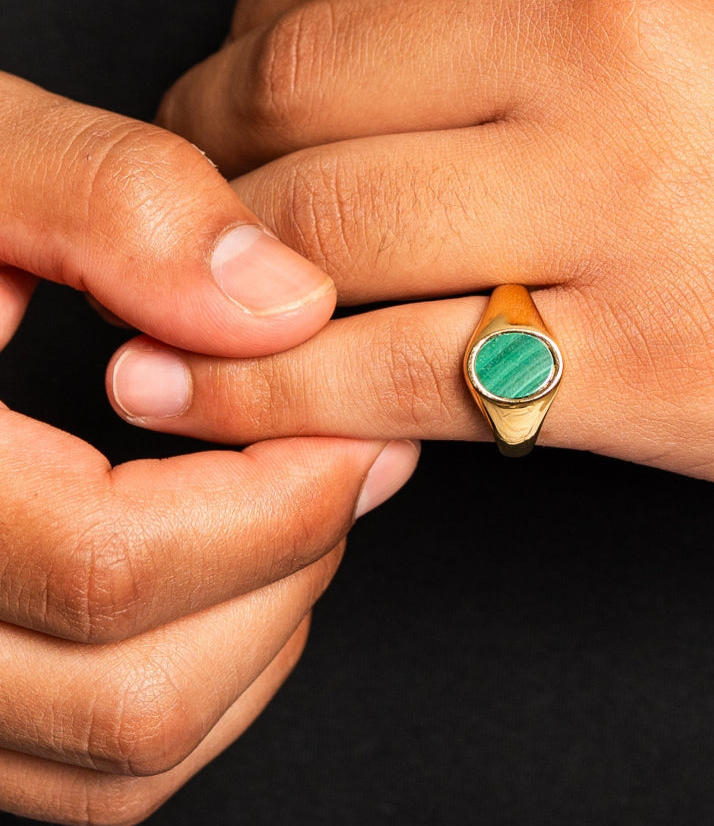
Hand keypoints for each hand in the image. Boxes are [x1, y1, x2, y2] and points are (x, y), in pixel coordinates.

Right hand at [0, 72, 419, 821]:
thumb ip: (118, 205)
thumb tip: (285, 304)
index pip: (113, 563)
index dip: (279, 500)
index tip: (354, 430)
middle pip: (137, 694)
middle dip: (287, 568)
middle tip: (343, 461)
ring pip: (128, 755)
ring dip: (259, 631)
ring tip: (297, 503)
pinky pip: (98, 770)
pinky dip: (206, 680)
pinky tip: (234, 567)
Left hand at [147, 0, 713, 492]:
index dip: (245, 30)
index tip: (231, 93)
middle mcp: (623, 25)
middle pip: (301, 79)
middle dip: (211, 149)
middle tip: (202, 201)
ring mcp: (633, 203)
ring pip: (324, 225)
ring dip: (223, 270)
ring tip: (198, 303)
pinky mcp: (653, 368)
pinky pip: (396, 373)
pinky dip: (279, 391)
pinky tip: (217, 397)